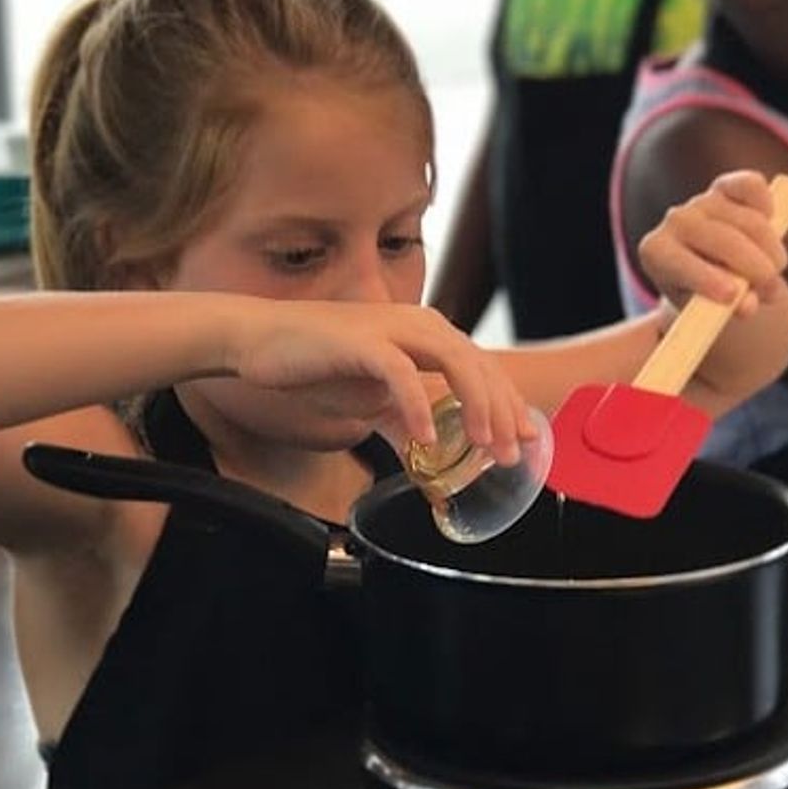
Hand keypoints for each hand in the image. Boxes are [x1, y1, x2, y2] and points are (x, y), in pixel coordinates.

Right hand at [225, 298, 534, 463]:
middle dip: (502, 412)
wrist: (259, 342)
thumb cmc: (317, 365)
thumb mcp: (371, 401)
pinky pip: (401, 372)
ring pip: (454, 361)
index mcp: (427, 334)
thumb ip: (403, 424)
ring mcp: (390, 328)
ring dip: (475, 405)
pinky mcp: (361, 341)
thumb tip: (429, 464)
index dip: (510, 404)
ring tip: (484, 446)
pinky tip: (426, 436)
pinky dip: (417, 405)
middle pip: (479, 366)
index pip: (484, 369)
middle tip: (511, 454)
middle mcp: (417, 324)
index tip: (527, 440)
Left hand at [636, 170, 787, 317]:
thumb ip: (723, 310)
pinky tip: (772, 222)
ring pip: (748, 221)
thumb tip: (748, 304)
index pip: (679, 262)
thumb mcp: (706, 312)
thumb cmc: (702, 298)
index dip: (705, 277)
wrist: (706, 272)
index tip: (731, 296)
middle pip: (723, 239)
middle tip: (771, 291)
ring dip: (770, 252)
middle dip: (753, 267)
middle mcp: (675, 221)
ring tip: (773, 279)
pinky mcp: (725, 187)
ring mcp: (701, 201)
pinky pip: (751, 186)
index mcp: (656, 253)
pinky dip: (766, 203)